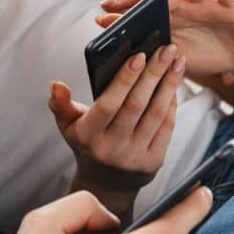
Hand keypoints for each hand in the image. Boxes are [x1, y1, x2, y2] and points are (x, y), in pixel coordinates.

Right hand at [49, 45, 183, 218]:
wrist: (106, 183)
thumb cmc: (87, 143)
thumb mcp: (67, 125)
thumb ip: (60, 104)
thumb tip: (56, 84)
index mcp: (88, 136)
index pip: (108, 104)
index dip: (124, 80)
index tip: (138, 55)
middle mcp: (111, 149)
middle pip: (136, 105)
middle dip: (153, 74)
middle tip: (166, 49)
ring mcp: (134, 157)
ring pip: (155, 114)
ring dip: (169, 85)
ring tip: (177, 61)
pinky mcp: (153, 163)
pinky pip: (166, 128)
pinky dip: (172, 103)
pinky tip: (175, 84)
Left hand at [100, 0, 233, 80]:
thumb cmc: (206, 54)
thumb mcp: (177, 58)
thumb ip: (156, 53)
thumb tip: (126, 56)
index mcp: (167, 17)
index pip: (139, 7)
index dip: (120, 10)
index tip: (99, 18)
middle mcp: (183, 5)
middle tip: (111, 4)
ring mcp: (206, 2)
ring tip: (160, 0)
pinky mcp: (232, 4)